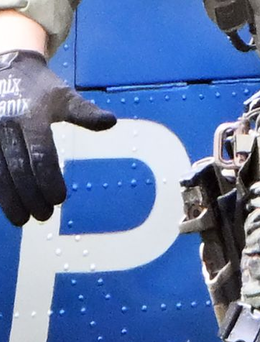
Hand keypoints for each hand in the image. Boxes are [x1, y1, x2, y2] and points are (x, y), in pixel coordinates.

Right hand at [0, 50, 116, 225]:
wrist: (6, 65)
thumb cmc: (41, 89)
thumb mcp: (64, 96)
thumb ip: (85, 113)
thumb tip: (111, 122)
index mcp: (31, 116)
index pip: (41, 153)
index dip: (49, 178)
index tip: (59, 199)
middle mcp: (6, 123)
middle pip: (18, 167)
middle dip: (31, 195)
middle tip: (44, 216)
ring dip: (9, 198)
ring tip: (22, 220)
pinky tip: (5, 206)